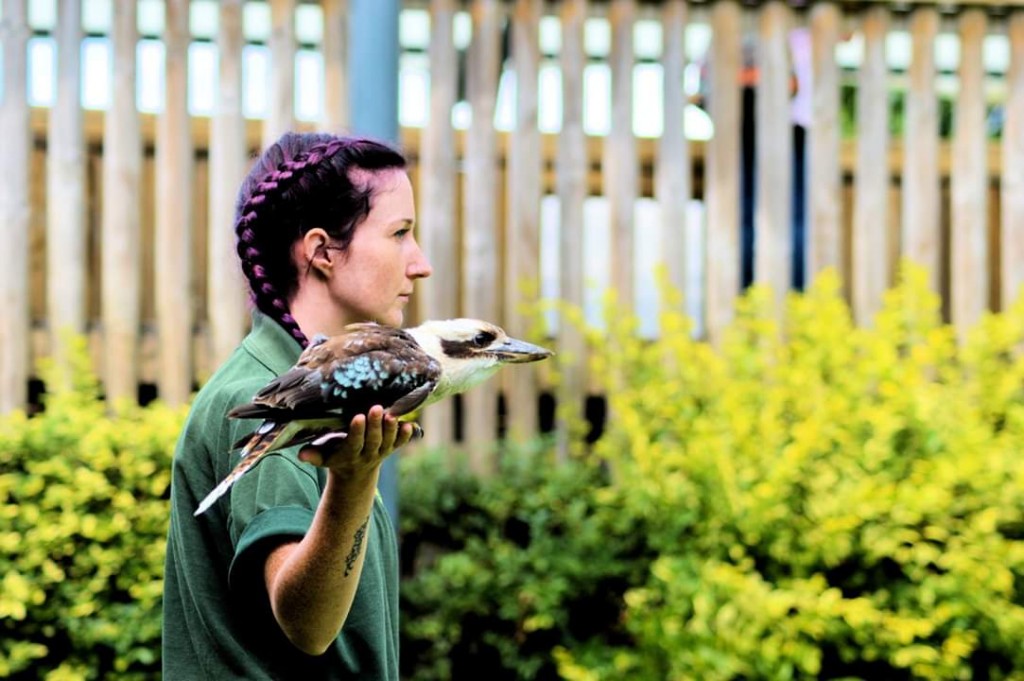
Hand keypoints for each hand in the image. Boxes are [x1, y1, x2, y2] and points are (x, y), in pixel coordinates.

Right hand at [297, 405, 419, 474]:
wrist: (356, 474)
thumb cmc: (336, 458)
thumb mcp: (324, 459)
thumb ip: (313, 456)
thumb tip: (301, 454)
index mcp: (349, 454)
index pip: (354, 443)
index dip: (357, 431)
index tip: (358, 417)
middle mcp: (368, 454)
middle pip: (373, 440)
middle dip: (375, 425)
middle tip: (376, 408)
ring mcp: (382, 452)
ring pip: (388, 441)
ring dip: (391, 428)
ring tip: (392, 414)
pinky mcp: (392, 448)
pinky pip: (400, 443)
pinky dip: (406, 436)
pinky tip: (410, 425)